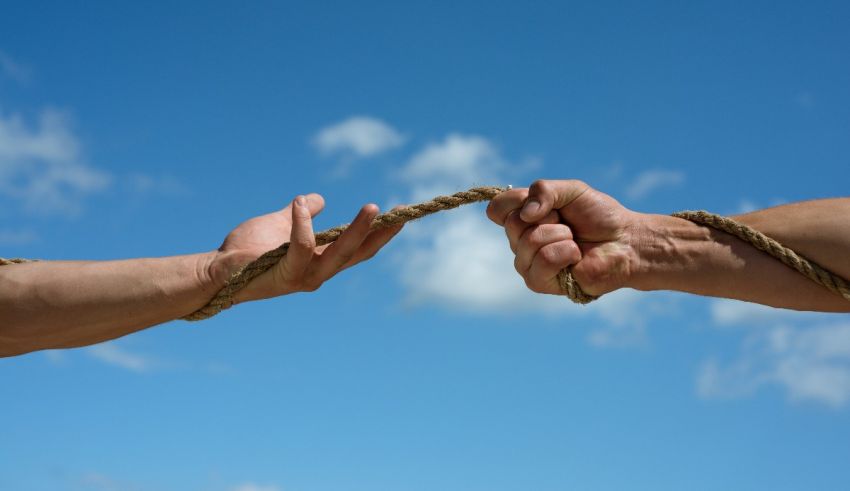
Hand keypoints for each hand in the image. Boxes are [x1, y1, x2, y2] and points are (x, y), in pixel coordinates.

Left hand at [204, 194, 402, 302]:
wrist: (217, 270)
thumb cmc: (247, 250)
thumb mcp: (281, 224)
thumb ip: (303, 214)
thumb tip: (318, 199)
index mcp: (322, 260)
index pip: (361, 249)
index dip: (383, 233)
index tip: (403, 213)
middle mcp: (318, 273)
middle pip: (360, 253)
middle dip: (383, 232)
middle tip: (402, 211)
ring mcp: (304, 277)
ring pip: (340, 254)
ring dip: (358, 230)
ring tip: (372, 207)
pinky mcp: (284, 274)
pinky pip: (300, 247)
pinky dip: (303, 224)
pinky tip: (301, 204)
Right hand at [486, 180, 642, 296]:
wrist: (625, 242)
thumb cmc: (600, 216)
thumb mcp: (572, 190)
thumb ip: (544, 190)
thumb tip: (525, 214)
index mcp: (524, 218)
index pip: (497, 208)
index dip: (517, 201)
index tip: (543, 201)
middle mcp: (520, 241)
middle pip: (512, 224)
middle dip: (547, 218)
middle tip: (567, 223)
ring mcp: (527, 263)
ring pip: (528, 243)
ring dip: (560, 235)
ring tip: (574, 240)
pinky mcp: (539, 282)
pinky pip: (542, 261)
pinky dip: (565, 253)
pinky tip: (576, 256)